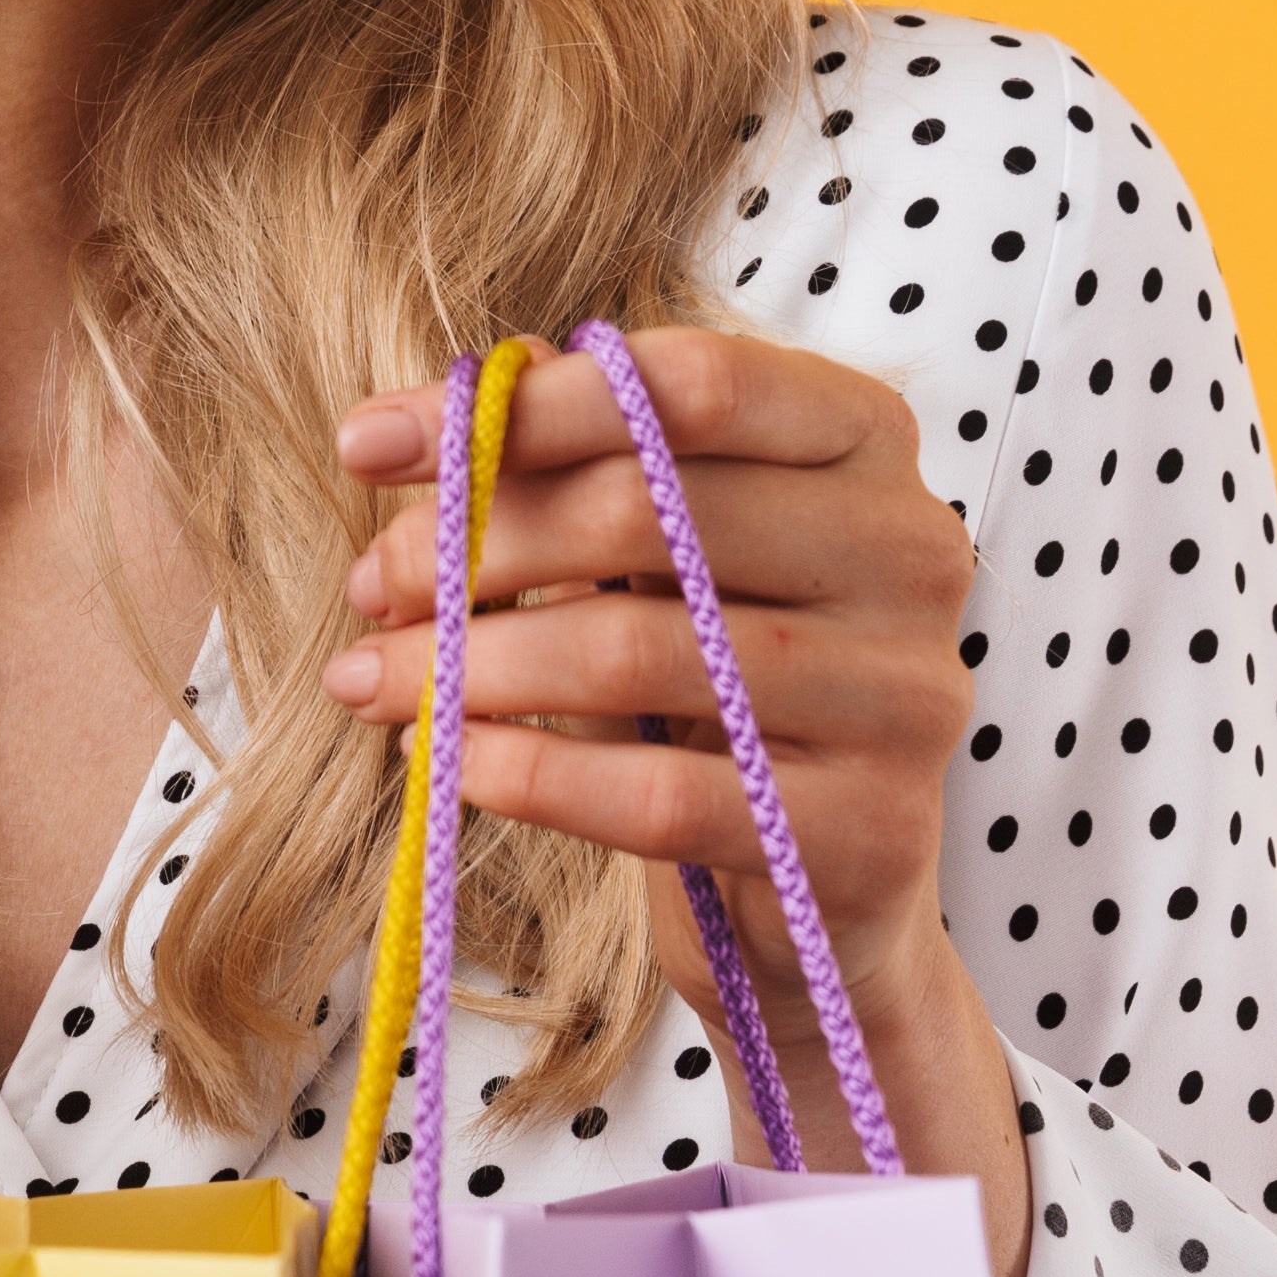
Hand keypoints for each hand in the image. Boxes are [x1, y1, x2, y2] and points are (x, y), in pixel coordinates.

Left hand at [322, 329, 1023, 1195]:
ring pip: (634, 655)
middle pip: (646, 510)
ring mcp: (903, 693)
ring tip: (369, 679)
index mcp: (865, 437)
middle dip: (471, 544)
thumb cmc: (719, 677)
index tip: (367, 444)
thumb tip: (430, 409)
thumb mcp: (661, 546)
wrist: (821, 892)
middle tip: (367, 586)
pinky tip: (445, 760)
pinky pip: (656, 796)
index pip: (693, 384)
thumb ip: (575, 455)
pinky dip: (524, 772)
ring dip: (465, 666)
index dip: (524, 405)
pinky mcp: (867, 831)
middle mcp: (909, 549)